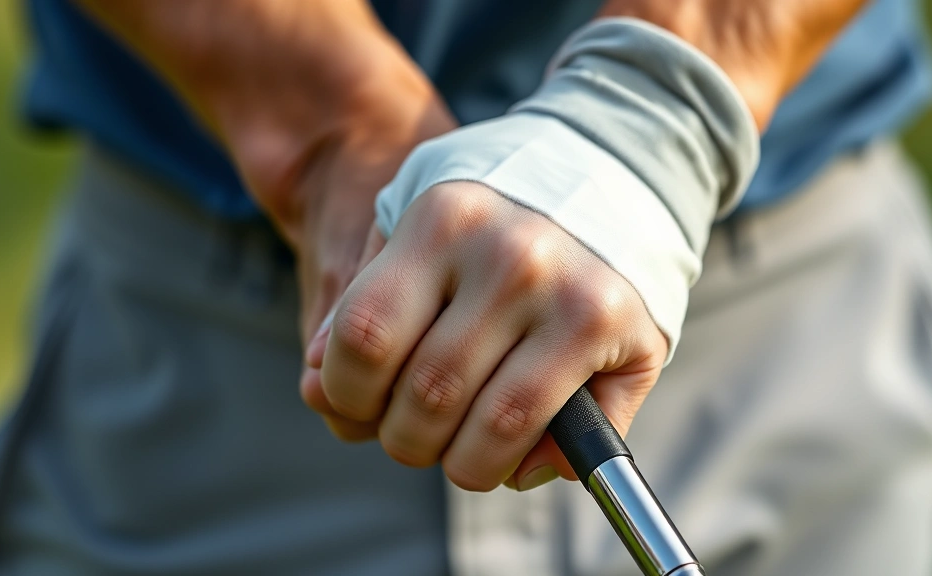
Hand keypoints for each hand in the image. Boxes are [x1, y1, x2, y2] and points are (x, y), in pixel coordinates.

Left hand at [304, 182, 668, 490]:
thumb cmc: (497, 218)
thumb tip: (317, 388)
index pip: (362, 338)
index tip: (364, 403)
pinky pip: (554, 435)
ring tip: (464, 451)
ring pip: (490, 429)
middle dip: (408, 440)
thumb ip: (363, 303)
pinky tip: (517, 456)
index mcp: (443, 220)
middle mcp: (508, 255)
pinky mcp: (615, 328)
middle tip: (418, 435)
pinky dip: (523, 466)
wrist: (612, 167)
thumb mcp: (419, 227)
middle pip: (425, 396)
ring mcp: (568, 293)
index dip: (349, 393)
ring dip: (464, 464)